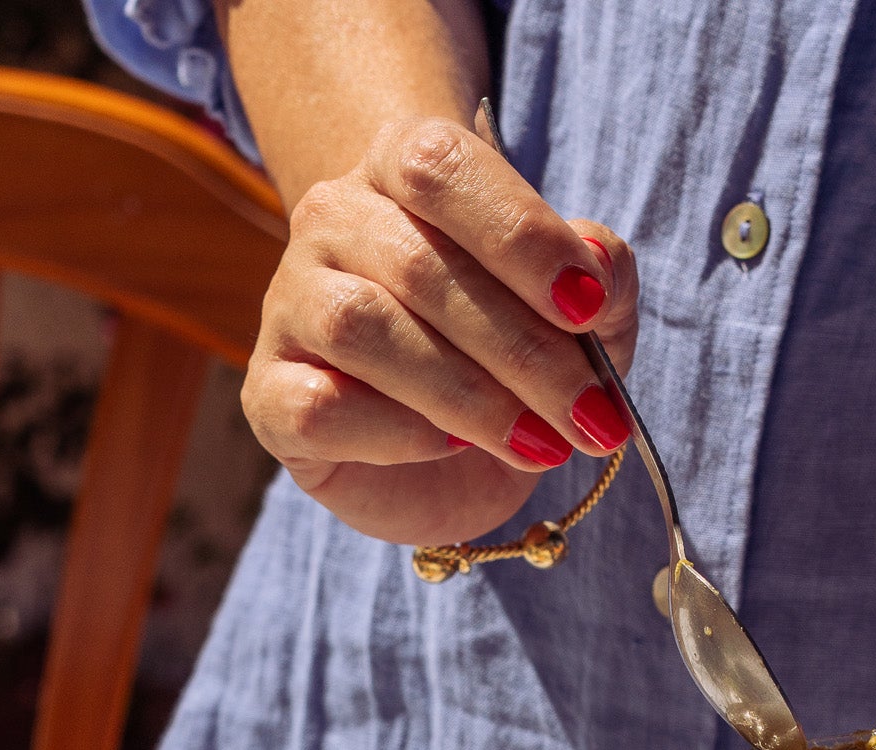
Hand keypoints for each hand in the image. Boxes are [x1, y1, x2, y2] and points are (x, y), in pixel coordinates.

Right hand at [242, 114, 638, 543]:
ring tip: (539, 444)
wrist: (450, 456)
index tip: (589, 306)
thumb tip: (598, 265)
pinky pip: (320, 407)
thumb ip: (604, 280)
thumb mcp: (582, 320)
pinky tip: (449, 447)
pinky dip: (399, 434)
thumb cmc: (514, 358)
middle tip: (591, 415)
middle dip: (521, 350)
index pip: (439, 166)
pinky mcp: (271, 396)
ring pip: (359, 328)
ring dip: (467, 396)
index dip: (519, 234)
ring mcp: (290, 306)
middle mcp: (331, 220)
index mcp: (400, 169)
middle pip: (415, 265)